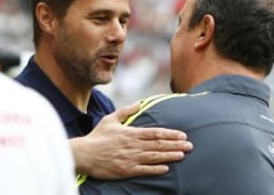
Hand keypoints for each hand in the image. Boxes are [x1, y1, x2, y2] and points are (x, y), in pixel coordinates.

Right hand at [70, 102, 192, 178]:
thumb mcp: (111, 119)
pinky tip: (167, 168)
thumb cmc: (98, 136)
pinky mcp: (126, 170)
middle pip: (159, 144)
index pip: (156, 132)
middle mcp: (134, 145)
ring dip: (170, 156)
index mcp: (131, 133)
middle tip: (190, 145)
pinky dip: (156, 169)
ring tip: (183, 155)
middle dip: (176, 145)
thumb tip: (138, 103)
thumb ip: (126, 111)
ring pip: (155, 157)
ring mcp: (130, 158)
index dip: (171, 134)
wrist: (84, 154)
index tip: (183, 135)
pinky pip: (144, 170)